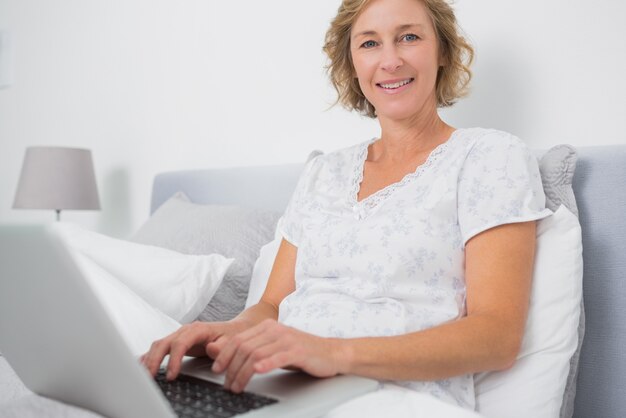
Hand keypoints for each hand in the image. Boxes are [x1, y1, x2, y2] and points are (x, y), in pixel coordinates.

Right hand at [140, 320, 250, 379]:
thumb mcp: (231, 342)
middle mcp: (185, 330)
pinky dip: (149, 356)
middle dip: (154, 360)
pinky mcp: (176, 341)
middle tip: (151, 377)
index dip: (174, 360)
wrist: (233, 329)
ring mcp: (179, 335)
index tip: (172, 375)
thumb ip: (221, 347)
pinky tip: (142, 365)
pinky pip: (159, 347)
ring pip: (158, 345)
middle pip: (164, 343)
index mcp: (198, 329)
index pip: (180, 343)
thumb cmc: (232, 335)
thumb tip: (211, 349)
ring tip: (144, 375)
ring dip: (149, 359)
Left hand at [211, 319, 343, 392]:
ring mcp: (286, 339)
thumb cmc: (302, 353)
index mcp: (267, 327)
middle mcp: (275, 330)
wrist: (331, 353)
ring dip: (243, 372)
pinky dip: (265, 364)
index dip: (224, 354)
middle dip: (231, 368)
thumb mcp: (274, 348)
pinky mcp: (298, 351)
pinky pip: (278, 356)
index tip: (216, 369)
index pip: (238, 339)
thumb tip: (225, 356)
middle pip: (244, 347)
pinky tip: (258, 371)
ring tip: (237, 386)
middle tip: (226, 384)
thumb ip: (253, 349)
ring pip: (256, 354)